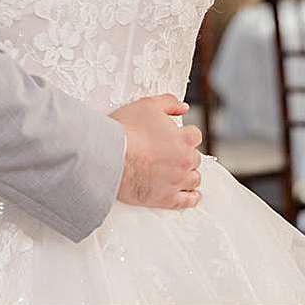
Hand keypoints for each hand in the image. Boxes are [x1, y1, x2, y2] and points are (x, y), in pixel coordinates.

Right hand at [111, 94, 202, 209]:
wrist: (110, 157)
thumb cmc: (126, 130)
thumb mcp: (147, 105)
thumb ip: (169, 103)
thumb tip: (183, 107)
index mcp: (184, 139)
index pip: (195, 136)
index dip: (185, 135)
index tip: (177, 137)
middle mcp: (185, 161)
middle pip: (195, 158)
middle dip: (185, 155)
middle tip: (171, 154)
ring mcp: (177, 181)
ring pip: (193, 179)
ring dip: (188, 174)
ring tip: (179, 172)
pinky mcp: (166, 198)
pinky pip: (187, 201)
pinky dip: (191, 198)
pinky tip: (191, 195)